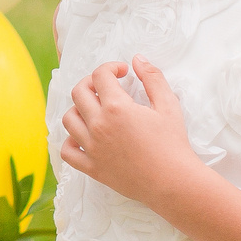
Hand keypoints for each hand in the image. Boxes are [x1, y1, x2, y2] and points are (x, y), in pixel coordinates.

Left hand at [56, 57, 203, 202]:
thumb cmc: (173, 143)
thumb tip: (137, 59)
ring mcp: (92, 147)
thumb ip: (152, 78)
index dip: (110, 67)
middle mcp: (98, 125)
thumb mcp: (168, 105)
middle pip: (78, 92)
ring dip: (79, 109)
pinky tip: (84, 136)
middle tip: (106, 87)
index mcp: (116, 107)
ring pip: (69, 119)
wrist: (173, 181)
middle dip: (91, 83)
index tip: (122, 72)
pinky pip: (67, 151)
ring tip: (95, 110)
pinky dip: (70, 141)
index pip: (100, 75)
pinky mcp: (91, 167)